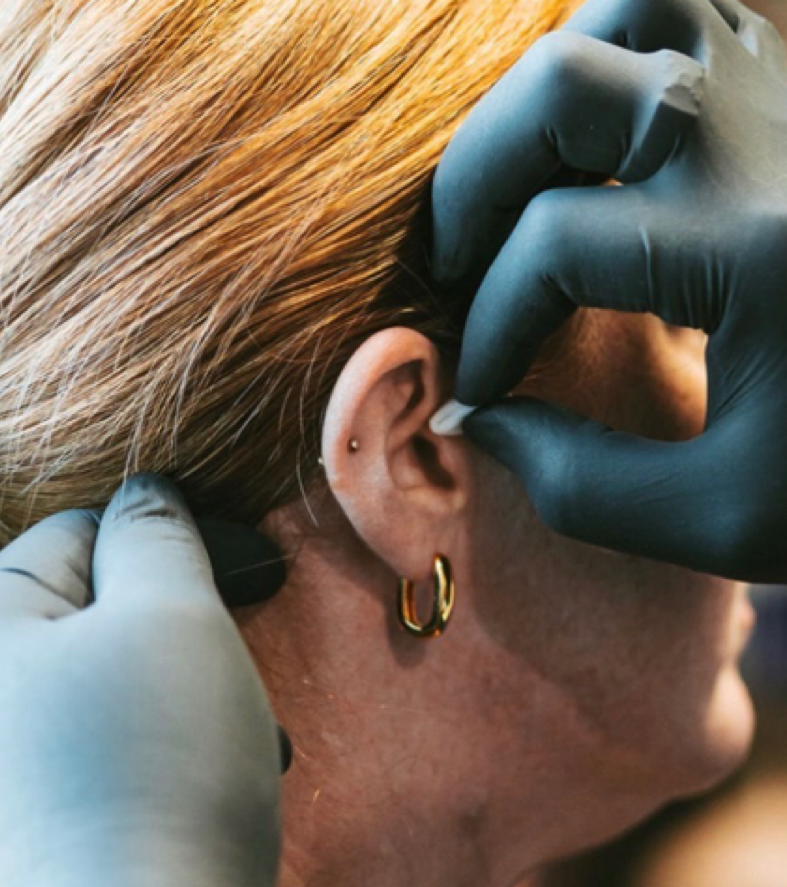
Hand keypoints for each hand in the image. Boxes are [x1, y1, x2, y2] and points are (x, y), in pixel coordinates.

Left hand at [0, 475, 288, 886]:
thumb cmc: (153, 777)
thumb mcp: (173, 619)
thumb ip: (156, 537)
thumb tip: (144, 494)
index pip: (74, 539)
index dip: (166, 547)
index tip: (247, 579)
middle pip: (64, 641)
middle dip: (158, 652)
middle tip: (231, 696)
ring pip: (54, 728)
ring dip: (138, 729)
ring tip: (207, 771)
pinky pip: (37, 809)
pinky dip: (100, 802)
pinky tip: (150, 835)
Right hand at [432, 0, 786, 581]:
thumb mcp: (719, 517)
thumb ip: (577, 482)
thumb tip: (479, 419)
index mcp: (751, 248)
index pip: (552, 248)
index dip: (488, 327)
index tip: (480, 390)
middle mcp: (764, 141)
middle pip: (559, 88)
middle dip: (472, 184)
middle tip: (451, 265)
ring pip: (626, 12)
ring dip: (542, 98)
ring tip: (517, 187)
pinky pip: (688, 15)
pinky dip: (617, 58)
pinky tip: (595, 147)